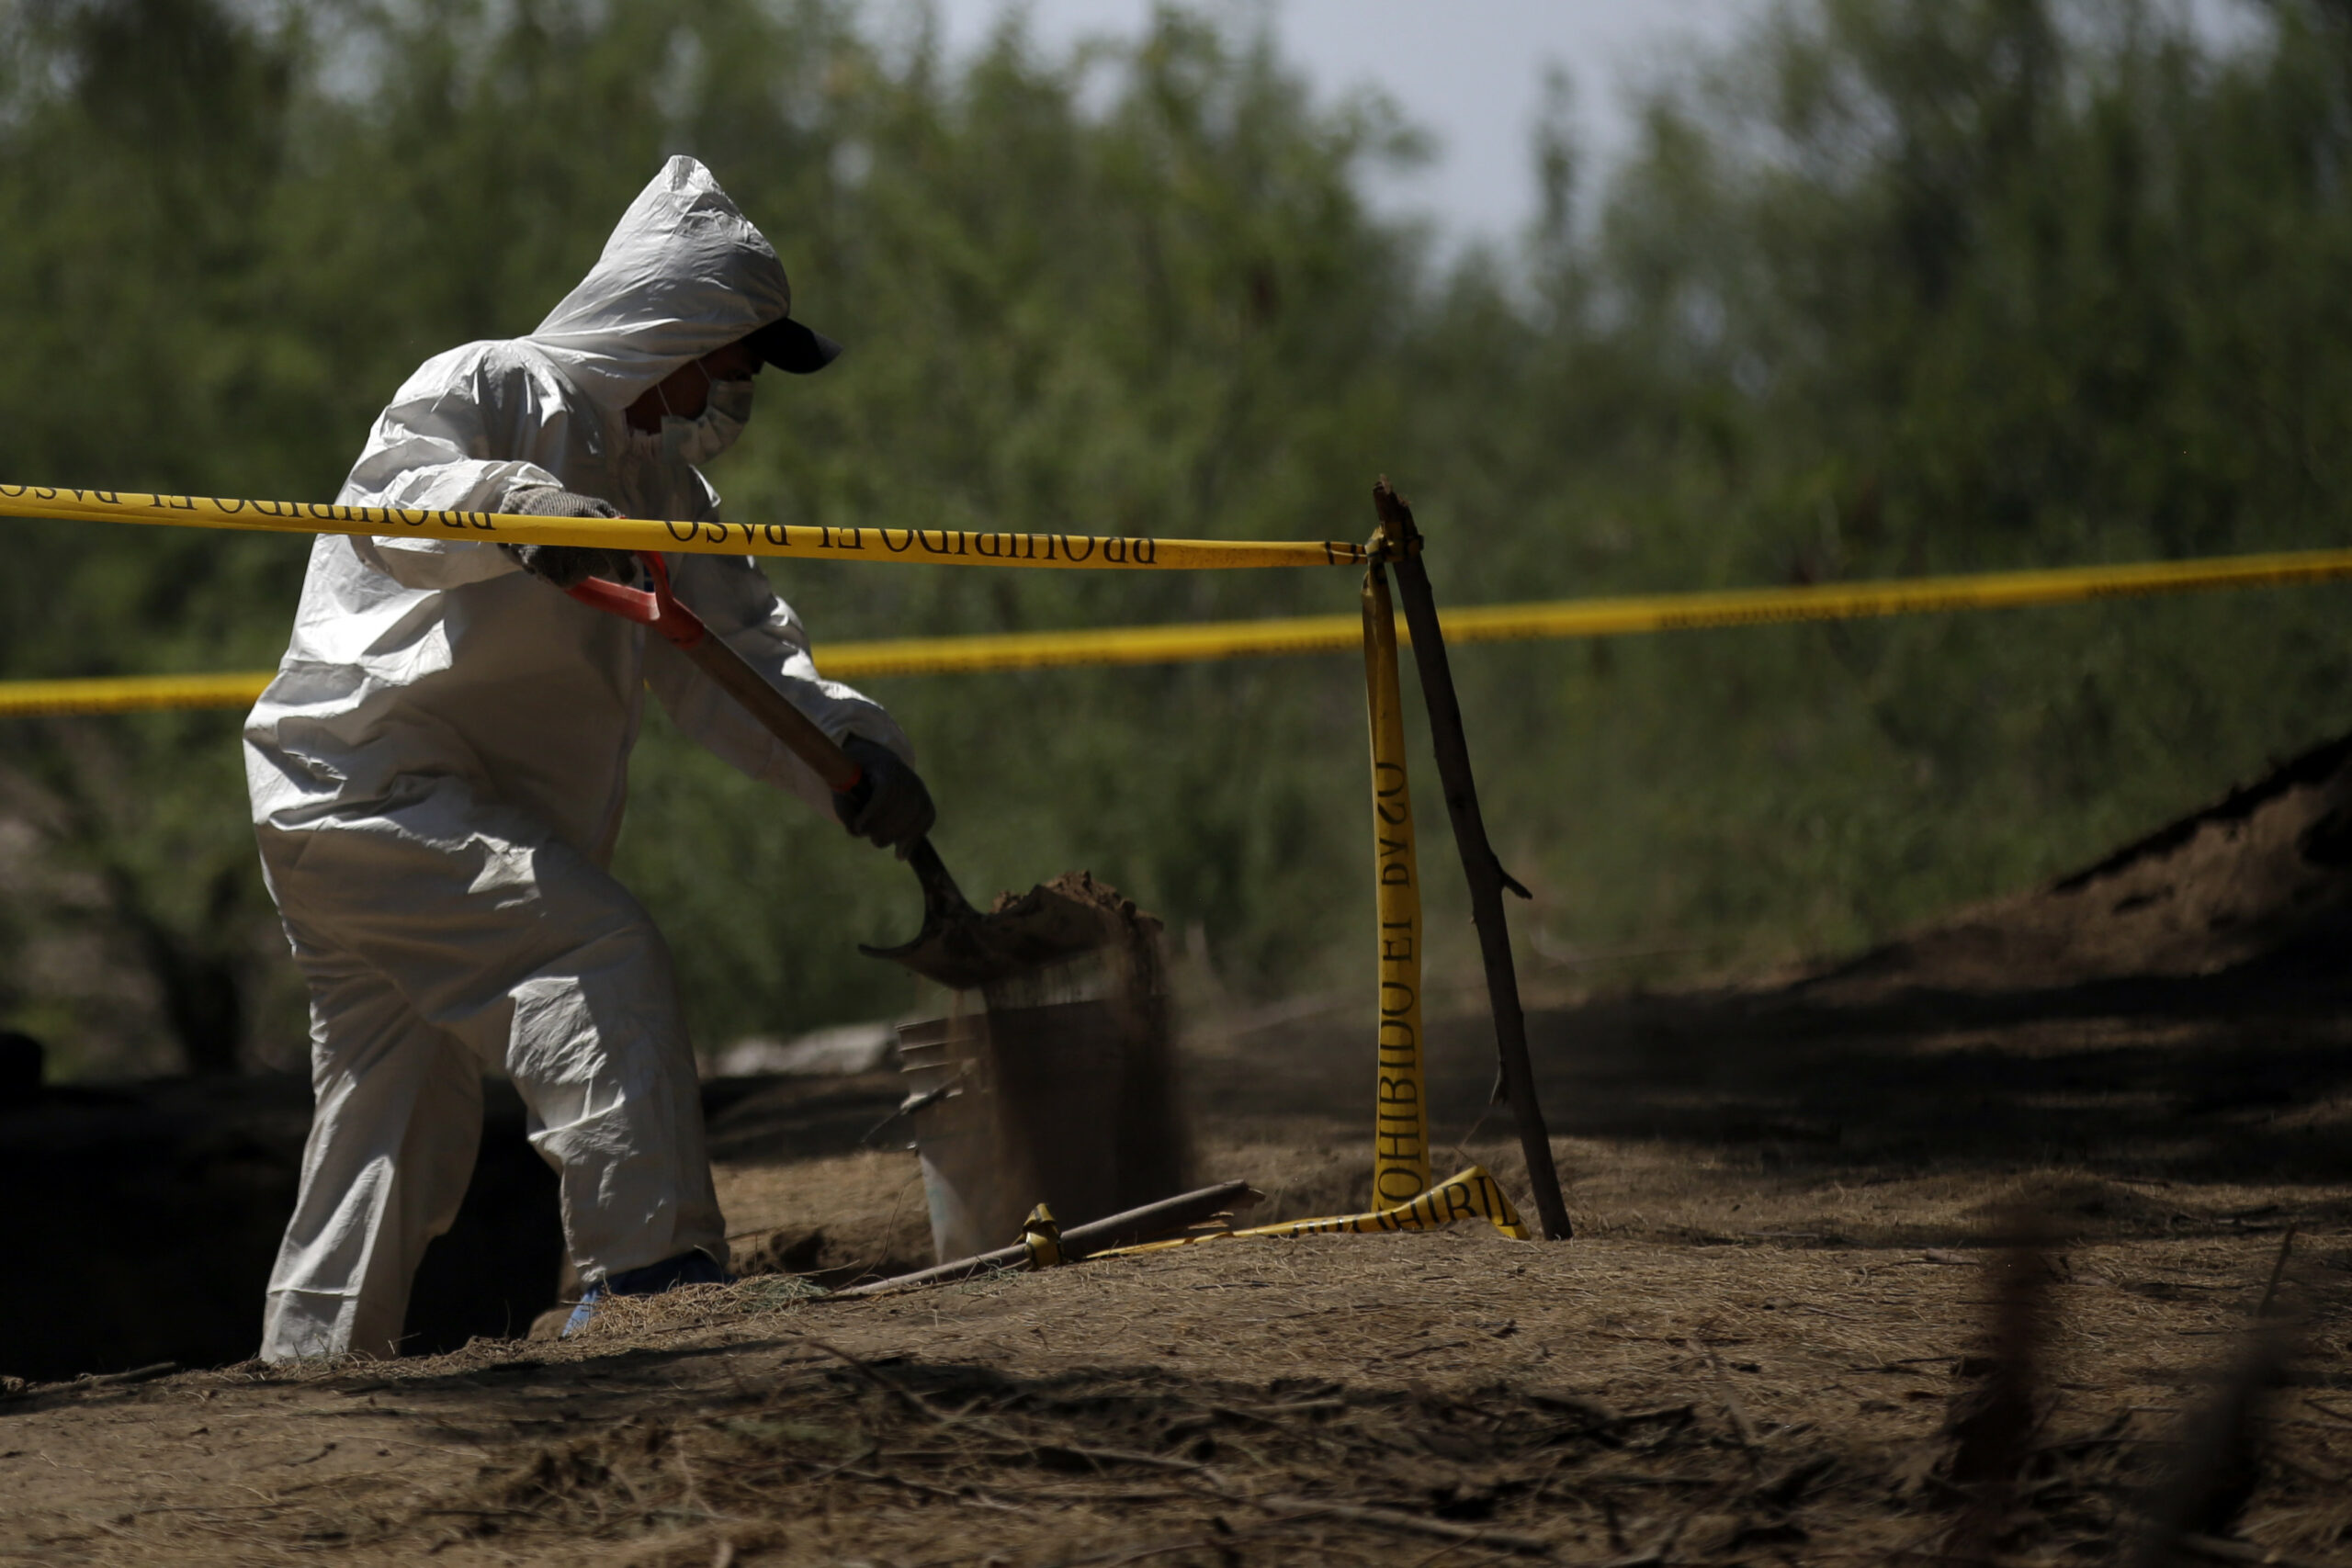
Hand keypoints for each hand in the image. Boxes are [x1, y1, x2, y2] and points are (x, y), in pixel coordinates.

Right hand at [497, 487, 631, 587]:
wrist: (524, 506)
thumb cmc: (567, 509)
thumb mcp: (593, 506)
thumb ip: (615, 524)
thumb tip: (634, 549)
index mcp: (585, 513)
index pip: (610, 544)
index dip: (622, 563)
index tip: (628, 577)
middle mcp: (567, 529)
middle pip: (598, 565)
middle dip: (603, 566)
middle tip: (590, 555)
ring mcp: (550, 546)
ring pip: (581, 575)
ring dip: (582, 570)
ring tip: (568, 551)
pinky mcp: (535, 560)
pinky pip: (563, 581)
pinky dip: (565, 576)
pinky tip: (557, 561)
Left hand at [832, 736, 935, 854]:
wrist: (874, 764)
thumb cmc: (854, 782)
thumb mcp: (842, 792)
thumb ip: (846, 812)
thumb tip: (858, 833)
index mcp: (883, 766)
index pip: (886, 790)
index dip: (873, 811)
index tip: (858, 828)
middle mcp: (906, 776)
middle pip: (904, 805)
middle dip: (886, 828)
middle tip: (872, 839)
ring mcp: (919, 787)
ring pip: (918, 814)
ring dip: (899, 836)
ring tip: (879, 843)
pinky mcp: (925, 800)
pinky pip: (926, 820)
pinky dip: (913, 839)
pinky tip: (900, 854)